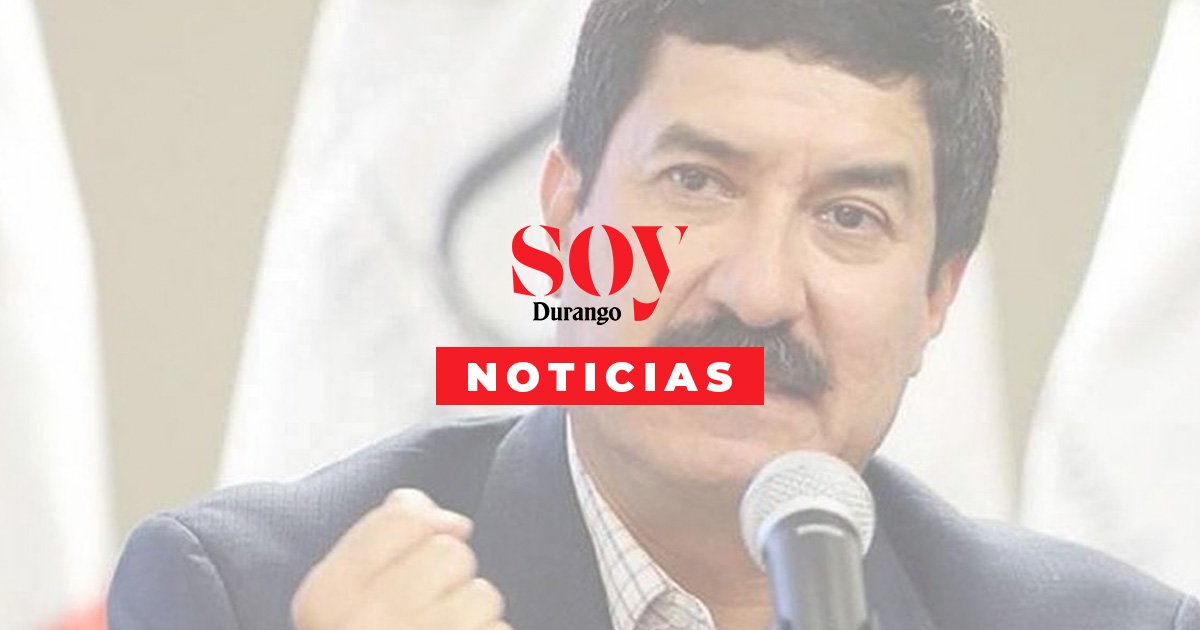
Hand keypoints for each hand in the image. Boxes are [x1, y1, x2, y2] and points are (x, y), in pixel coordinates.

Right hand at [292, 489, 508, 629]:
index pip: (403, 517)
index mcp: (326, 596)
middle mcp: (363, 624)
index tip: (416, 561)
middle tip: (427, 613)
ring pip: (483, 594)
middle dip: (451, 578)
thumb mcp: (345, 594)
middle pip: (450, 551)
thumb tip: (448, 516)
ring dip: (474, 617)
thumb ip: (382, 536)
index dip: (424, 530)